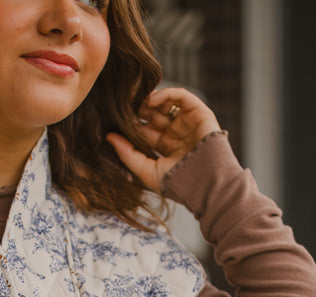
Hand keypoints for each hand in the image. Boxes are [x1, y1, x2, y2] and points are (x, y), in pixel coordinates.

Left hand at [106, 87, 221, 193]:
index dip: (131, 123)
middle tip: (126, 108)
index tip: (116, 120)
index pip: (145, 129)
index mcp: (166, 146)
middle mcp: (177, 133)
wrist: (207, 184)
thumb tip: (108, 136)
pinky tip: (152, 100)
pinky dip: (166, 93)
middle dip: (139, 109)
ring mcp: (188, 122)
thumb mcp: (147, 171)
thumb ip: (127, 154)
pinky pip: (181, 96)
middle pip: (154, 114)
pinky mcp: (199, 113)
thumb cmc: (178, 183)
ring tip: (139, 103)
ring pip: (166, 103)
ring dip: (151, 100)